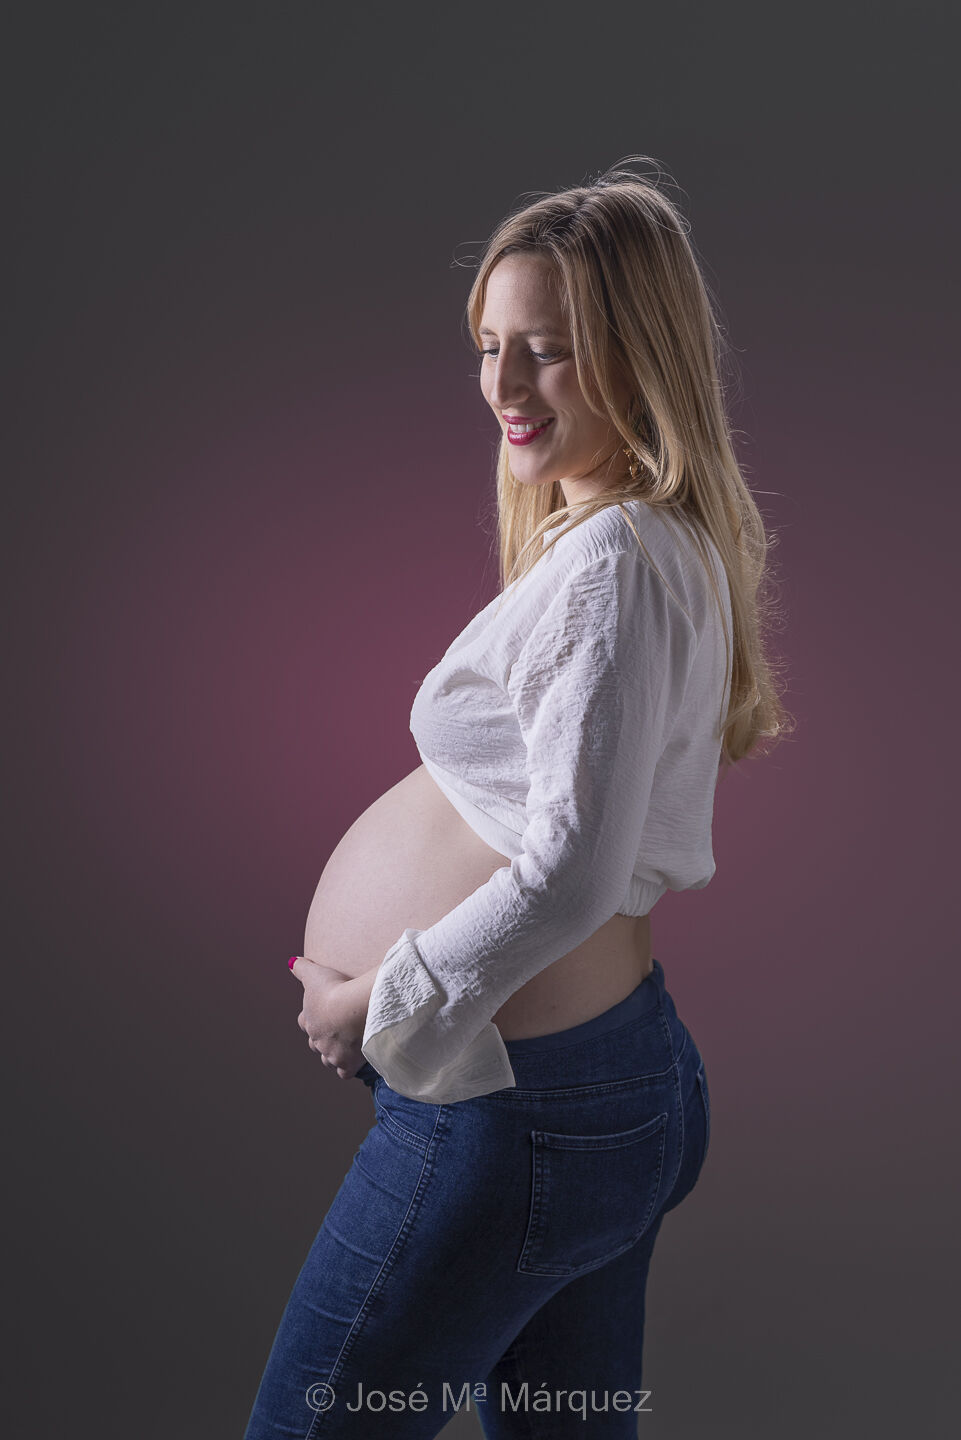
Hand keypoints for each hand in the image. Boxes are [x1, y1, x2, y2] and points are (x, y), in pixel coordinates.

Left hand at [288, 955, 369, 1079]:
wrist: (353, 1010)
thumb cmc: (334, 990)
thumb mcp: (315, 974)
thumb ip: (301, 968)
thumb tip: (291, 962)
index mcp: (309, 1020)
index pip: (304, 1022)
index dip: (311, 1018)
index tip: (321, 1013)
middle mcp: (317, 1039)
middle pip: (315, 1043)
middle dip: (322, 1038)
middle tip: (335, 1031)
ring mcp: (331, 1053)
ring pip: (327, 1060)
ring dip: (333, 1054)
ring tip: (344, 1048)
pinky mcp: (347, 1064)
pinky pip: (344, 1072)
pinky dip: (348, 1068)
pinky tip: (355, 1061)